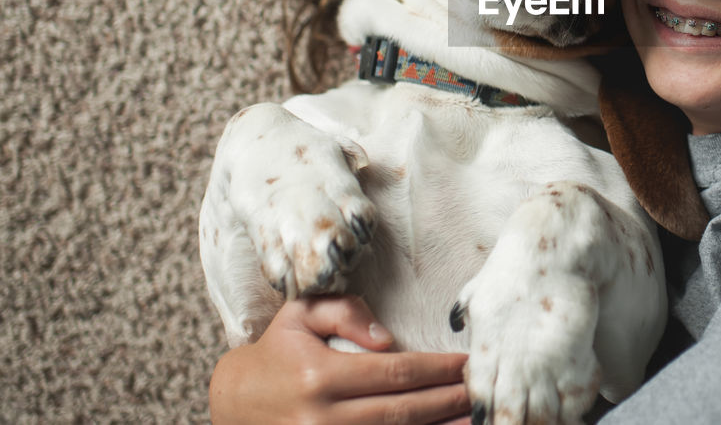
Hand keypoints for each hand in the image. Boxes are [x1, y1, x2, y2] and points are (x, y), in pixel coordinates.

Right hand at [209, 296, 470, 424]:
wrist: (231, 404)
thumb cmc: (276, 353)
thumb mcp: (300, 316)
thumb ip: (344, 312)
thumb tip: (385, 336)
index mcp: (320, 376)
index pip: (396, 372)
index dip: (437, 370)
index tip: (468, 365)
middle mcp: (321, 418)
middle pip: (403, 411)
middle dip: (448, 402)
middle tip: (482, 392)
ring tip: (474, 420)